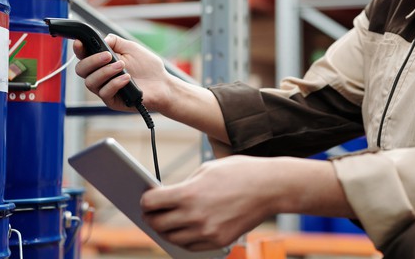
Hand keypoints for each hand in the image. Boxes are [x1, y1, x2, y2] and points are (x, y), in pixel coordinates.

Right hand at [73, 34, 171, 112]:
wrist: (162, 83)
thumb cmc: (147, 66)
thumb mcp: (131, 48)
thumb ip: (115, 41)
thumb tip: (102, 39)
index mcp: (102, 61)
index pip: (83, 55)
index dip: (78, 49)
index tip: (80, 42)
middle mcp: (100, 75)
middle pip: (81, 69)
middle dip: (92, 61)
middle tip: (108, 56)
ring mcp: (104, 88)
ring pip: (90, 82)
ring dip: (105, 72)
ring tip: (122, 66)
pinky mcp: (112, 101)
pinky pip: (105, 93)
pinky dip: (115, 83)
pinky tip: (127, 78)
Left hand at [141, 155, 350, 250]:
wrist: (270, 187)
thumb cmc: (239, 172)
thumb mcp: (206, 169)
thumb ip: (185, 184)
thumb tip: (168, 196)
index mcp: (189, 193)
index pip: (152, 203)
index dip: (145, 200)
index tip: (144, 198)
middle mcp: (194, 216)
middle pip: (158, 223)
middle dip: (151, 217)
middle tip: (150, 212)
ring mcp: (206, 232)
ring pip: (172, 238)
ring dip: (165, 230)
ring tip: (164, 222)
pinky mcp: (218, 241)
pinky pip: (190, 246)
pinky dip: (183, 239)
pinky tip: (182, 230)